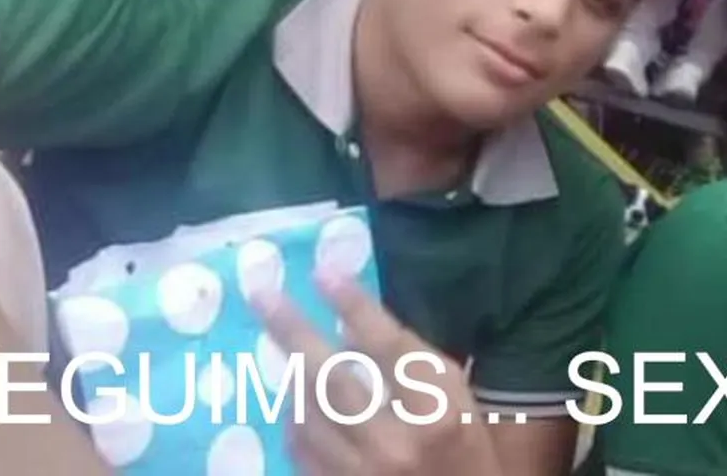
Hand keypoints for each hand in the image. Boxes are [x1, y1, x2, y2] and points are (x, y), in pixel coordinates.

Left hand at [253, 271, 503, 475]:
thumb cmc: (465, 450)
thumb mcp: (457, 399)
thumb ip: (410, 360)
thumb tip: (349, 326)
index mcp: (437, 412)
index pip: (388, 347)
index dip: (353, 306)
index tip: (323, 272)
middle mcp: (396, 444)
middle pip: (331, 377)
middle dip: (291, 330)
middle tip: (261, 295)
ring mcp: (362, 474)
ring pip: (306, 412)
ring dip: (293, 376)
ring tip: (289, 352)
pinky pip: (298, 447)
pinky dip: (294, 418)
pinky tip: (298, 401)